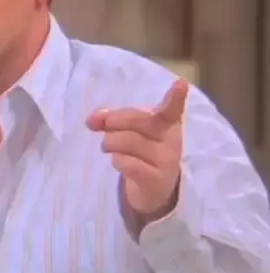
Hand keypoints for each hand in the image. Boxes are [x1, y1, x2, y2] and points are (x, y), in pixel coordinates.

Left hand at [86, 79, 188, 219]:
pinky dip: (116, 160)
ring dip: (110, 143)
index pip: (172, 108)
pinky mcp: (155, 180)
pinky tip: (119, 162)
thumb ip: (111, 119)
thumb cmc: (141, 150)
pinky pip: (127, 163)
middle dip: (113, 121)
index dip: (176, 97)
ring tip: (109, 147)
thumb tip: (91, 120)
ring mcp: (166, 161)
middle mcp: (172, 140)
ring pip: (127, 141)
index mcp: (167, 122)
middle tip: (104, 126)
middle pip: (137, 120)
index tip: (180, 84)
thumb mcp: (129, 129)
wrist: (153, 188)